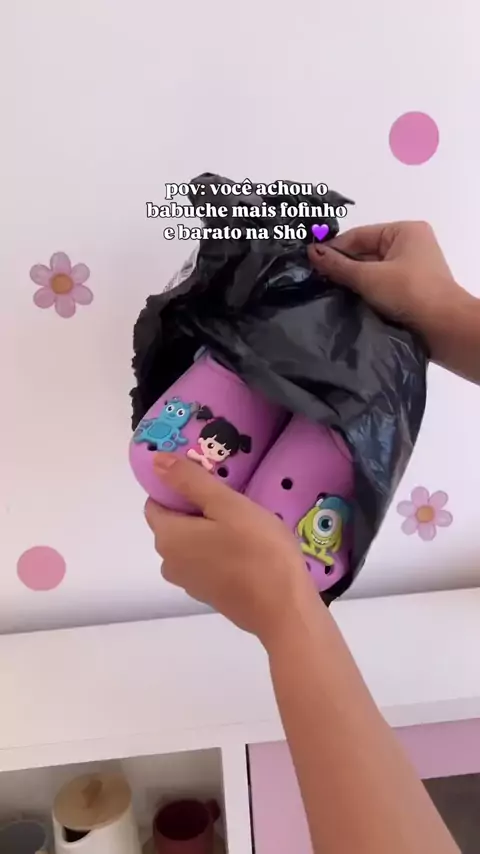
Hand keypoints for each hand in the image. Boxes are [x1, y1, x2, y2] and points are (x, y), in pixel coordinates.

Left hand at [144, 453, 316, 645]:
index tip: (210, 480)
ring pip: (191, 543)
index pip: (156, 501)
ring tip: (243, 521)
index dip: (178, 486)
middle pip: (174, 523)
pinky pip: (205, 561)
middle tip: (232, 498)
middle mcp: (169, 562)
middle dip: (197, 507)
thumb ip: (190, 481)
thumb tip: (156, 461)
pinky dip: (218, 550)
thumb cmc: (258, 550)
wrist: (285, 609)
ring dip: (210, 529)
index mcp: (168, 538)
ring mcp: (189, 582)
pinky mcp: (209, 595)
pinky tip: (247, 547)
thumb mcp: (227, 505)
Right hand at [307, 221, 466, 351]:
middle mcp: (410, 245)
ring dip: (352, 281)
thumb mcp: (368, 277)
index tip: (310, 261)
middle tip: (314, 279)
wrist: (443, 328)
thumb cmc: (409, 293)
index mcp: (405, 231)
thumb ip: (338, 266)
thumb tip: (311, 252)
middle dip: (343, 266)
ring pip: (372, 271)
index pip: (359, 235)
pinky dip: (365, 292)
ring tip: (326, 291)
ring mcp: (412, 269)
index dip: (334, 248)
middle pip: (365, 252)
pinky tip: (346, 301)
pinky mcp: (410, 291)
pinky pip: (381, 285)